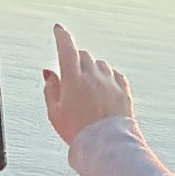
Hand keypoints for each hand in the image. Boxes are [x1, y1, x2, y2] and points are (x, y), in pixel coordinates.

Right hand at [42, 24, 134, 145]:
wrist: (107, 146)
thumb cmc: (78, 131)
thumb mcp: (54, 112)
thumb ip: (51, 89)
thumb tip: (50, 73)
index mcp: (74, 80)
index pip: (66, 48)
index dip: (61, 36)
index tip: (58, 29)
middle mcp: (94, 76)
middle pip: (83, 55)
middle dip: (75, 60)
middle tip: (71, 77)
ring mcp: (111, 81)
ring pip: (100, 64)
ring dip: (92, 69)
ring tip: (88, 90)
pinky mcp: (124, 89)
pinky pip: (114, 74)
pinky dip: (107, 77)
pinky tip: (102, 91)